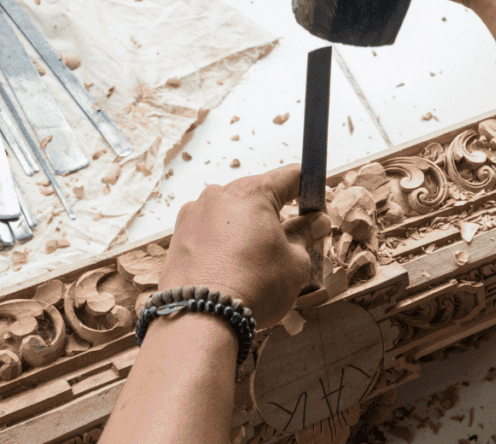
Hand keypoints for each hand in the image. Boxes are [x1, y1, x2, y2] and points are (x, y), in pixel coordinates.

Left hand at [158, 164, 331, 327]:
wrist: (199, 319)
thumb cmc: (254, 287)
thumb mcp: (294, 262)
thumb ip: (306, 235)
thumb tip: (318, 221)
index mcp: (251, 193)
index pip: (290, 176)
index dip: (310, 189)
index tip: (318, 208)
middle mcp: (218, 195)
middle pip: (258, 194)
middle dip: (278, 213)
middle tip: (293, 242)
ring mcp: (193, 215)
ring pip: (232, 214)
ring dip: (249, 230)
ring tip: (257, 265)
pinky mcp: (178, 237)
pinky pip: (210, 232)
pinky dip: (225, 244)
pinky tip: (232, 270)